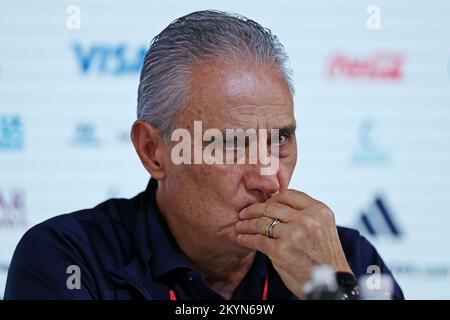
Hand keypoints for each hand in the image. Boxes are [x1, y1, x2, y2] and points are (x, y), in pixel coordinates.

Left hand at [235, 189, 352, 298]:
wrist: (332, 283)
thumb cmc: (325, 257)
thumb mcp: (322, 227)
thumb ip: (304, 215)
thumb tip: (275, 205)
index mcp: (318, 210)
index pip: (288, 195)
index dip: (272, 198)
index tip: (263, 203)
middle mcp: (307, 219)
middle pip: (272, 206)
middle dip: (254, 209)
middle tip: (244, 213)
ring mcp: (293, 234)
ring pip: (262, 222)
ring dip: (247, 224)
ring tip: (240, 226)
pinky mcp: (281, 250)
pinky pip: (258, 240)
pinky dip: (247, 239)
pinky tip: (242, 238)